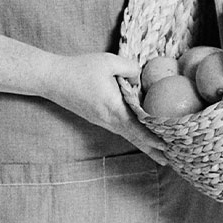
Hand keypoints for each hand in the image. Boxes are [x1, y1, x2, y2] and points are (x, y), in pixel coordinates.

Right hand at [41, 52, 167, 163]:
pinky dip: (132, 134)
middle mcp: (108, 119)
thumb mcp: (109, 62)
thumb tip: (141, 79)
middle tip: (170, 160)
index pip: (137, 128)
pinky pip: (119, 128)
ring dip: (143, 143)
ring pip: (127, 134)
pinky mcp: (96, 117)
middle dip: (152, 149)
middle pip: (134, 137)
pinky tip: (139, 133)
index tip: (167, 147)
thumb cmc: (80, 69)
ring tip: (159, 151)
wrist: (52, 78)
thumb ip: (130, 68)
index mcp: (113, 108)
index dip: (152, 138)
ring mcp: (101, 120)